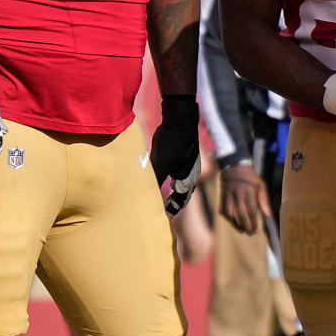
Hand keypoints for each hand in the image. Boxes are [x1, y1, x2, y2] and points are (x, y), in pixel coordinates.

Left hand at [149, 94, 201, 215]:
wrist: (181, 119)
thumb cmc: (171, 141)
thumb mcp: (160, 162)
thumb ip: (155, 179)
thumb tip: (145, 193)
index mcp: (187, 179)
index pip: (180, 201)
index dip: (171, 210)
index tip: (161, 217)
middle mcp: (190, 174)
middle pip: (182, 195)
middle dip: (173, 203)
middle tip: (161, 210)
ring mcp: (189, 165)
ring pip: (181, 184)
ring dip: (173, 191)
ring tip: (161, 196)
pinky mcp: (184, 156)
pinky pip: (178, 173)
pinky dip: (172, 179)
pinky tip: (162, 176)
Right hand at [219, 161, 270, 235]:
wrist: (235, 166)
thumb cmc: (251, 177)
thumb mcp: (261, 185)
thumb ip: (264, 201)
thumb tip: (268, 216)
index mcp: (250, 191)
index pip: (252, 210)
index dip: (254, 222)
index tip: (256, 231)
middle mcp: (238, 194)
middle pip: (241, 214)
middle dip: (246, 226)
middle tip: (250, 233)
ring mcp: (229, 195)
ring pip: (230, 214)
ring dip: (236, 224)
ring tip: (242, 230)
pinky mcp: (222, 196)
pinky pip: (223, 210)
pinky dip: (228, 218)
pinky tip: (233, 222)